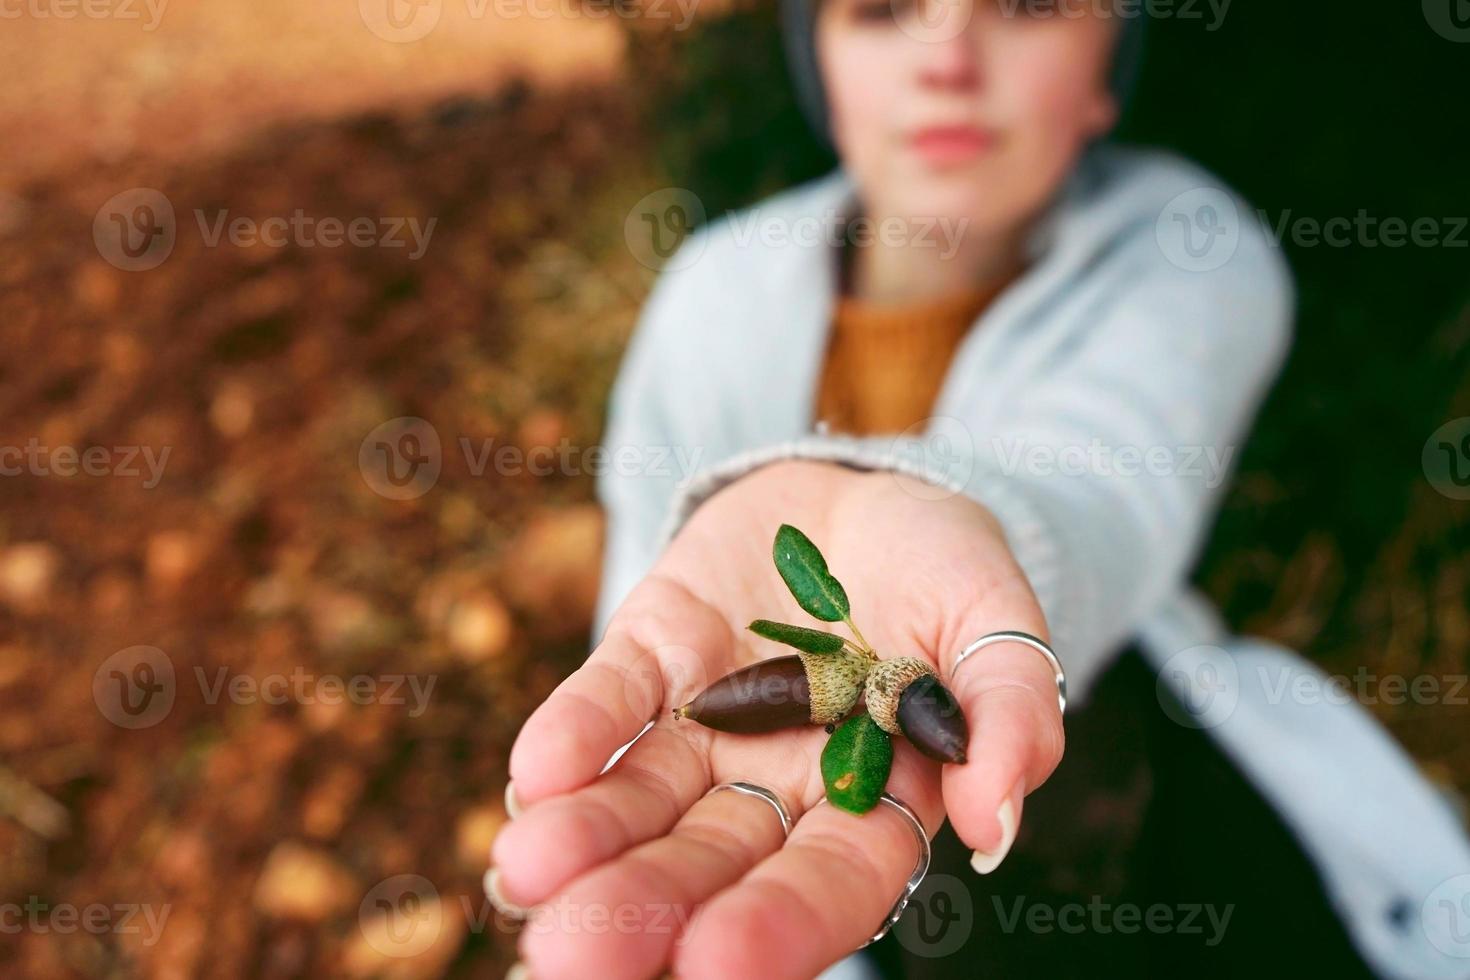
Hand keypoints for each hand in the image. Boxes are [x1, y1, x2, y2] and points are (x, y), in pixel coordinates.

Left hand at [492, 460, 1063, 978]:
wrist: (867, 490)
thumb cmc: (948, 572)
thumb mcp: (998, 623)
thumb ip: (1010, 711)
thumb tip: (996, 818)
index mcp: (874, 798)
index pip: (829, 880)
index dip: (779, 923)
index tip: (715, 966)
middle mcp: (778, 781)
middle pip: (713, 861)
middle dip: (648, 906)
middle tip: (571, 956)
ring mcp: (707, 723)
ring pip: (643, 799)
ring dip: (589, 836)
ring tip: (525, 874)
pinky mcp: (652, 657)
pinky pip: (610, 700)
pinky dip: (575, 734)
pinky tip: (534, 774)